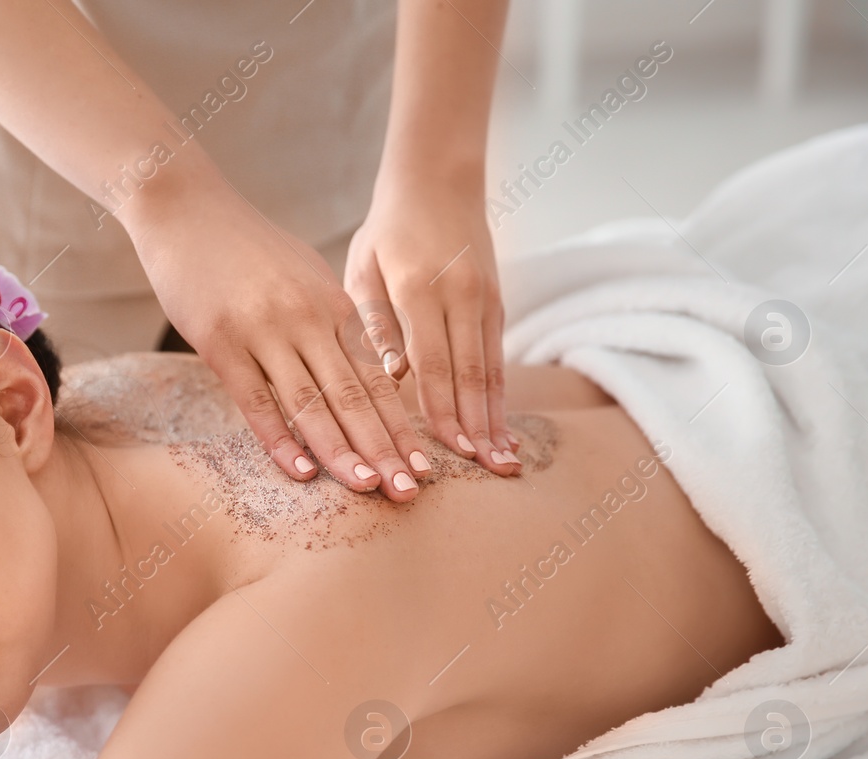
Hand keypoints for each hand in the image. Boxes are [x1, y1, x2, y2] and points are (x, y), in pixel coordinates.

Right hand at [129, 187, 434, 500]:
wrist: (185, 208)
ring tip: (368, 488)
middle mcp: (307, 320)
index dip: (401, 426)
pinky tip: (300, 471)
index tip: (424, 466)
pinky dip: (280, 439)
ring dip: (342, 450)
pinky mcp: (220, 342)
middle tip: (410, 492)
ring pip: (312, 403)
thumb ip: (331, 322)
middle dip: (385, 448)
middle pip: (353, 396)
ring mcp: (263, 331)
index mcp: (333, 306)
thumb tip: (357, 371)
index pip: (376, 378)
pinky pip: (256, 401)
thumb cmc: (245, 248)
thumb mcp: (303, 276)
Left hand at [344, 184, 518, 472]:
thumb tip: (393, 375)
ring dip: (497, 418)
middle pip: (471, 373)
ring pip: (492, 368)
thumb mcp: (364, 268)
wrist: (438, 178)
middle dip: (478, 426)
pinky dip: (501, 395)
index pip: (433, 361)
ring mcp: (485, 298)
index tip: (447, 449)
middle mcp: (460, 295)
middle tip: (486, 471)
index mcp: (419, 288)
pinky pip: (499, 356)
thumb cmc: (387, 230)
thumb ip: (375, 322)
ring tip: (503, 462)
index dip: (442, 409)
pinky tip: (503, 427)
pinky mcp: (497, 302)